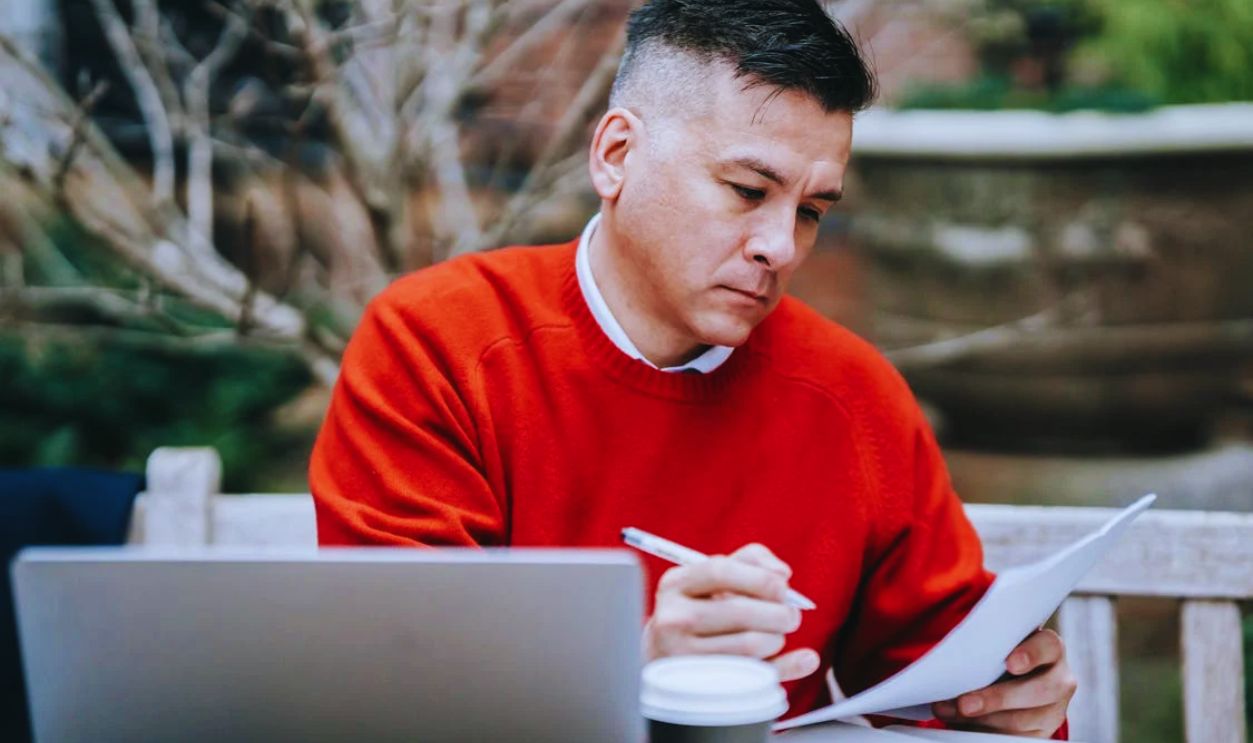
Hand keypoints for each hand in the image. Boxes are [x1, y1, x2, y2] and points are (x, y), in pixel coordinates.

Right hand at [644, 543, 819, 680]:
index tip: (783, 588)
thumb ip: (751, 560)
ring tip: (776, 636)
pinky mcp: (700, 686)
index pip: (720, 571)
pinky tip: (804, 659)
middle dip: (779, 613)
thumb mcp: (714, 577)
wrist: (663, 652)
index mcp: (675, 584)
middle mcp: (672, 618)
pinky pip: (754, 676)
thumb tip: (782, 573)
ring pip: (750, 645)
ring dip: (777, 639)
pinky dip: (787, 666)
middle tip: (791, 616)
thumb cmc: (700, 606)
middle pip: (739, 612)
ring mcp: (682, 655)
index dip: (759, 578)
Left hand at [931, 628, 1076, 737]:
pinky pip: (1018, 737)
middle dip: (998, 699)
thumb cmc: (1000, 654)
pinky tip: (964, 724)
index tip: (1010, 663)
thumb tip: (950, 661)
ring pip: (1026, 720)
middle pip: (1039, 690)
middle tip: (965, 704)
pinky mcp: (1044, 732)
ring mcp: (1055, 708)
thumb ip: (986, 646)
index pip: (1049, 646)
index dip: (1031, 654)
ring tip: (954, 713)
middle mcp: (1059, 678)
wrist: (1013, 679)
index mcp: (1050, 648)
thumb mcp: (998, 644)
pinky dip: (987, 731)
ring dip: (985, 719)